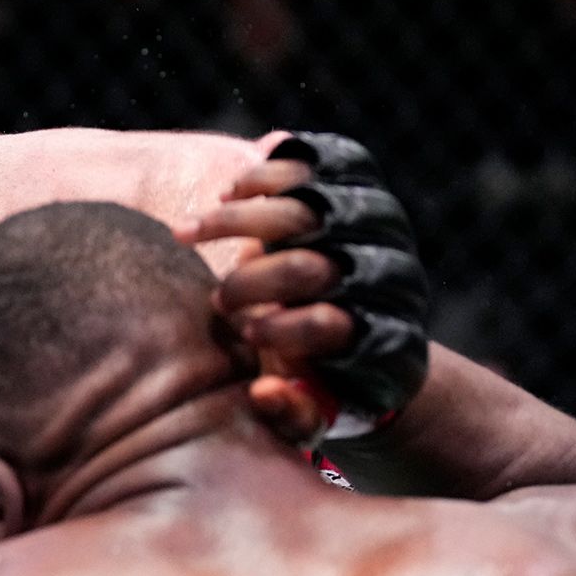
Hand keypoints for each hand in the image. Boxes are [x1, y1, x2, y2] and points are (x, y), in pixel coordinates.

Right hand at [175, 132, 429, 442]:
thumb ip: (291, 415)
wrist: (362, 321)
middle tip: (217, 301)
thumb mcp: (316, 412)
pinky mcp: (358, 183)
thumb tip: (262, 391)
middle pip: (310, 265)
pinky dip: (265, 174)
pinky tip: (228, 192)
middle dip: (250, 283)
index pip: (329, 324)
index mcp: (383, 334)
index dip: (280, 331)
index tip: (242, 337)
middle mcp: (388, 273)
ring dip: (237, 220)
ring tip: (187, 232)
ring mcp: (376, 221)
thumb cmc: (329, 377)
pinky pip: (315, 161)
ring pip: (306, 205)